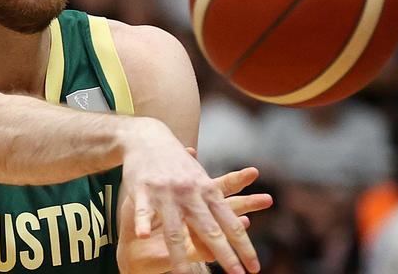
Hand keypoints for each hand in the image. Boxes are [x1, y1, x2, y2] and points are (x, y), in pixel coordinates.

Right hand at [117, 166, 272, 273]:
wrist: (146, 137)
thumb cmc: (176, 161)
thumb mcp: (200, 177)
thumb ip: (217, 201)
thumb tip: (244, 222)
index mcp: (207, 190)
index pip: (229, 222)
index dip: (243, 245)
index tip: (254, 267)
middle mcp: (190, 193)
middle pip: (208, 228)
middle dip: (224, 253)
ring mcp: (166, 192)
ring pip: (174, 228)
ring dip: (179, 255)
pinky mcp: (143, 190)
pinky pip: (143, 210)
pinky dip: (143, 223)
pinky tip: (143, 236)